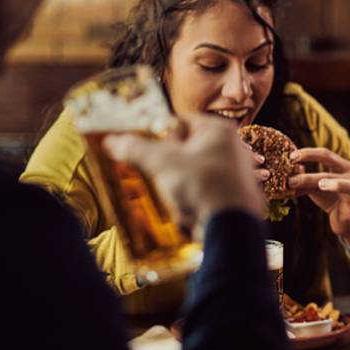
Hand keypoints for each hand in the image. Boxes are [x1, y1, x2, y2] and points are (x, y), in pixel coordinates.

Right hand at [105, 113, 264, 229]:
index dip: (160, 134)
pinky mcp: (235, 195)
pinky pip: (205, 191)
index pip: (181, 122)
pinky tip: (185, 209)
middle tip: (157, 172)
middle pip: (188, 148)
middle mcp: (233, 148)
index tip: (146, 147)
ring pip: (195, 171)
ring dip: (178, 182)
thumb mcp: (162, 163)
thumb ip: (136, 149)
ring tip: (172, 193)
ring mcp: (236, 172)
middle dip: (168, 161)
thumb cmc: (203, 186)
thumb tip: (112, 142)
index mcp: (219, 131)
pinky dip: (192, 197)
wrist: (231, 228)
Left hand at [286, 147, 349, 245]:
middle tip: (294, 176)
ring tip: (322, 185)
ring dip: (337, 184)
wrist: (348, 220)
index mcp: (341, 168)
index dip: (309, 154)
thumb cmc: (332, 199)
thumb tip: (286, 177)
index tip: (291, 157)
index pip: (325, 155)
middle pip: (333, 171)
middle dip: (312, 175)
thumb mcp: (316, 189)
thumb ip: (304, 182)